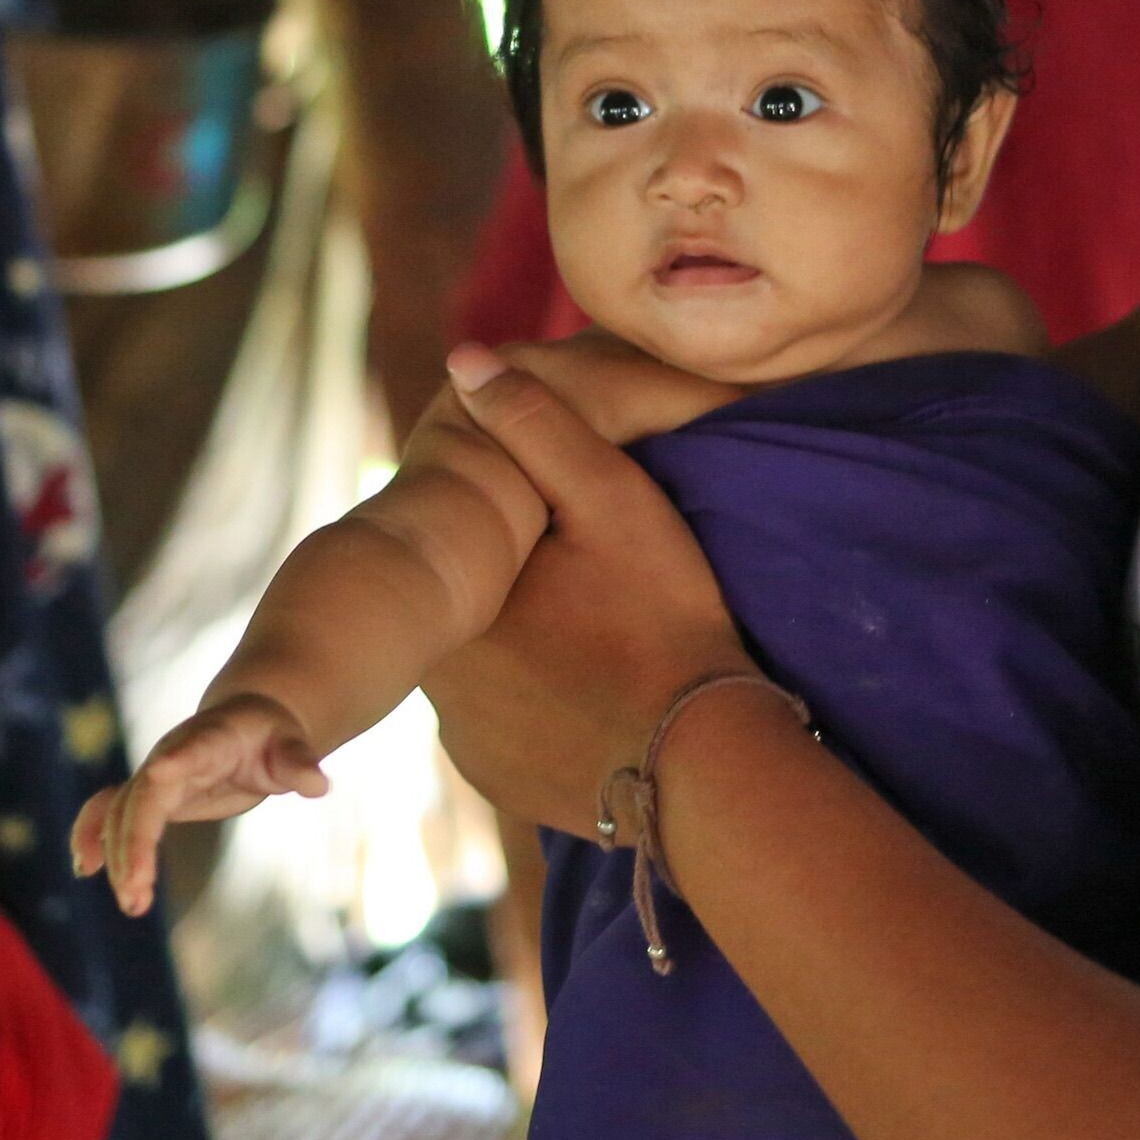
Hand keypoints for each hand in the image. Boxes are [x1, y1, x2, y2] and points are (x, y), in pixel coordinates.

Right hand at [69, 693, 328, 916]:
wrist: (246, 721)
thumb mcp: (292, 747)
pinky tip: (84, 868)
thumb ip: (299, 764)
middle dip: (135, 844)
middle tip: (137, 894)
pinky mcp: (147, 795)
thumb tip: (319, 785)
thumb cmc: (272, 737)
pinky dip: (92, 835)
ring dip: (119, 857)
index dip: (174, 762)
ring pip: (123, 814)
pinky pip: (109, 812)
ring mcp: (154, 775)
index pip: (188, 751)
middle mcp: (171, 756)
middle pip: (144, 798)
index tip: (158, 774)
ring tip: (132, 904)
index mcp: (209, 740)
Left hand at [421, 344, 752, 833]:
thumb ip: (539, 424)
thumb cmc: (662, 625)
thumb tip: (464, 358)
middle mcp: (436, 678)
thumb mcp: (613, 503)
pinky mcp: (501, 781)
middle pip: (484, 604)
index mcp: (451, 602)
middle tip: (606, 590)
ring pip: (496, 667)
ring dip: (538, 651)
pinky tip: (605, 698)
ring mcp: (467, 741)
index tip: (582, 539)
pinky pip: (515, 726)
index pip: (473, 543)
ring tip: (612, 641)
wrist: (703, 774)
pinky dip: (552, 709)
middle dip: (532, 589)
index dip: (528, 528)